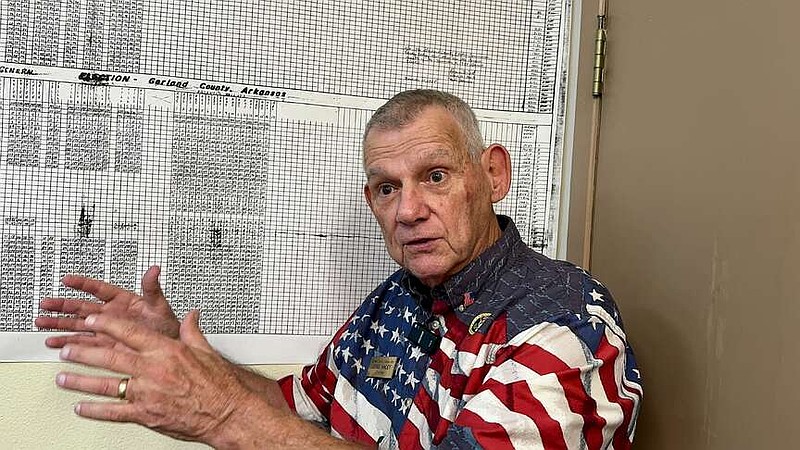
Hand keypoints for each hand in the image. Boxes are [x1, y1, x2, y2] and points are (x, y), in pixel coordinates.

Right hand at [36, 265, 179, 349]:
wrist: (169, 348)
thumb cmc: (166, 325)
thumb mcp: (160, 306)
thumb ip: (152, 288)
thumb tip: (154, 270)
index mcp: (123, 300)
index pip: (99, 289)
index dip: (83, 284)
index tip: (67, 279)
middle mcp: (111, 314)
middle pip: (82, 307)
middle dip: (63, 305)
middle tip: (45, 303)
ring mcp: (106, 329)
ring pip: (78, 325)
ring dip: (59, 324)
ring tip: (41, 322)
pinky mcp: (104, 345)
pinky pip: (82, 343)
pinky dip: (68, 343)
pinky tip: (54, 342)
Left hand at [56, 310, 268, 445]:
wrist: (227, 412)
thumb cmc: (219, 384)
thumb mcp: (206, 351)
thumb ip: (192, 332)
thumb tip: (191, 317)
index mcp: (166, 351)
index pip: (129, 333)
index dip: (106, 326)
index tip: (91, 321)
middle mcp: (153, 370)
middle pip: (110, 358)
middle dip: (84, 353)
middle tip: (67, 349)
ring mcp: (147, 393)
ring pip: (106, 385)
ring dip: (81, 381)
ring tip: (63, 377)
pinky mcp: (146, 414)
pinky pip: (114, 413)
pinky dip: (95, 410)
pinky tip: (81, 407)